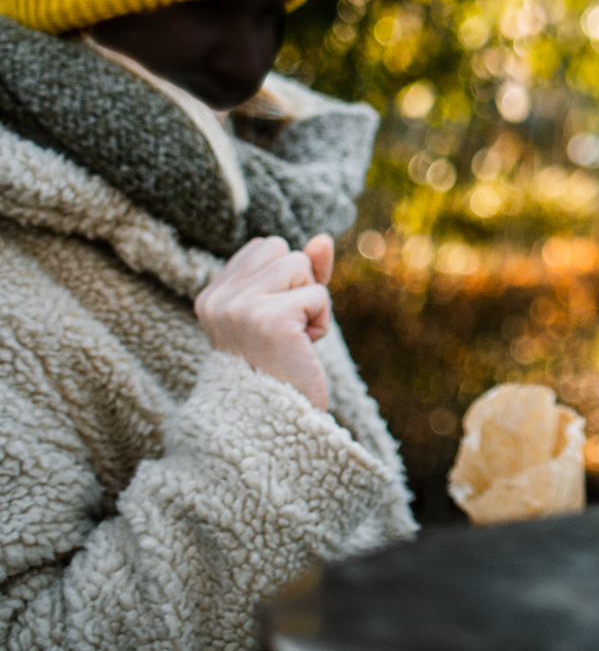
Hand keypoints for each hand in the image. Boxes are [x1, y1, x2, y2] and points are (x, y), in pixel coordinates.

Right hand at [195, 234, 335, 410]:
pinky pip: (318, 294)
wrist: (273, 424)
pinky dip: (320, 322)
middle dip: (298, 284)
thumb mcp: (289, 309)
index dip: (286, 279)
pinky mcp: (269, 319)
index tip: (274, 320)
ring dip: (311, 302)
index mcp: (212, 296)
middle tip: (285, 331)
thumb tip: (322, 238)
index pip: (264, 247)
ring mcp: (239, 308)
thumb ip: (303, 271)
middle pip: (282, 250)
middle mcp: (217, 299)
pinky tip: (302, 349)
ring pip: (301, 264)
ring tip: (293, 339)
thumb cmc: (283, 366)